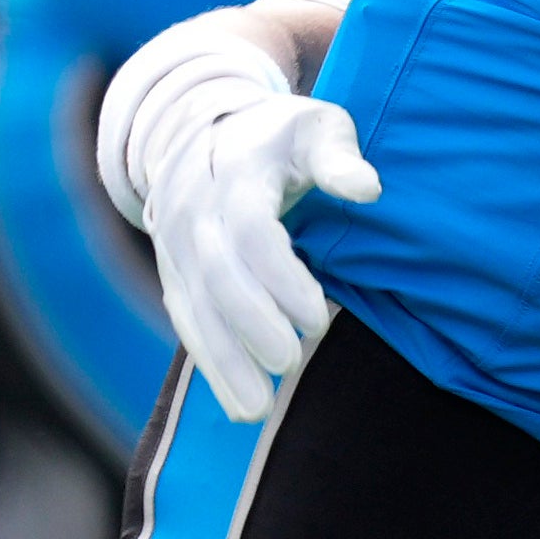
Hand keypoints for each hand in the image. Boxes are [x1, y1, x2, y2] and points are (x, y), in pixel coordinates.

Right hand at [97, 15, 378, 422]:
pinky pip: (185, 322)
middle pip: (214, 277)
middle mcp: (192, 211)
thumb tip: (368, 188)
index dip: (281, 279)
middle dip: (249, 327)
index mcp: (231, 172)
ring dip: (223, 363)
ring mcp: (174, 245)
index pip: (250, 233)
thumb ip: (339, 156)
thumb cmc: (279, 136)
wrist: (202, 132)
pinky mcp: (172, 274)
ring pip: (193, 309)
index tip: (317, 320)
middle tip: (288, 364)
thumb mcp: (314, 127)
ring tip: (256, 411)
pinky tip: (237, 403)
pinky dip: (210, 364)